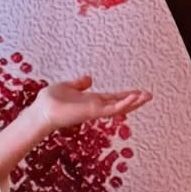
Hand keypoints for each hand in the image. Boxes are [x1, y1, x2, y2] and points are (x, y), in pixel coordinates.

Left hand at [32, 75, 152, 135]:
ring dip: (134, 102)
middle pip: (119, 103)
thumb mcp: (67, 86)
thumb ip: (79, 84)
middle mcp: (95, 106)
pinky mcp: (93, 112)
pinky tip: (134, 98)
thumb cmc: (50, 101)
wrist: (41, 111)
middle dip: (134, 100)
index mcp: (91, 100)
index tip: (137, 92)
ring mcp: (95, 110)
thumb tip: (88, 78)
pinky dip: (124, 103)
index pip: (112, 97)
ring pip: (119, 107)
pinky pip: (112, 108)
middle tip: (149, 95)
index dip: (125, 95)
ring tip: (147, 96)